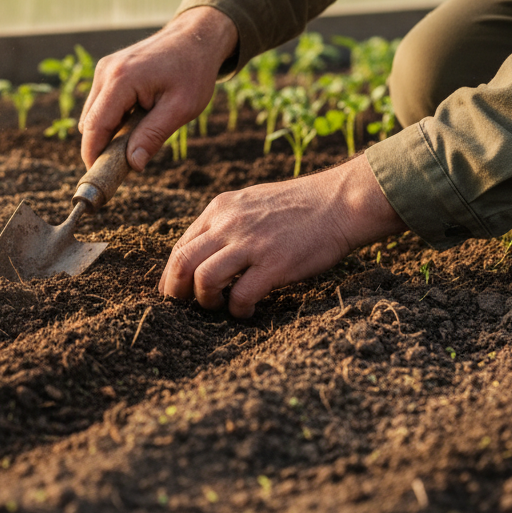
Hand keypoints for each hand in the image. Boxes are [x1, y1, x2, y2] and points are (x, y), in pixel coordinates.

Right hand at [78, 6, 237, 170]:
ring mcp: (105, 67)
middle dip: (102, 145)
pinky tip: (138, 118)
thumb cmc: (193, 70)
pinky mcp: (109, 68)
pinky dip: (113, 116)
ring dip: (109, 130)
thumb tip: (132, 165)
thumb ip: (153, 136)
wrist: (197, 36)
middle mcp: (106, 71)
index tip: (99, 179)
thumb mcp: (180, 108)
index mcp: (121, 80)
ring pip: (93, 113)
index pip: (95, 127)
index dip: (93, 155)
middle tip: (126, 164)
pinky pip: (101, 102)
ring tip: (139, 136)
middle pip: (90, 122)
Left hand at [158, 156, 405, 316]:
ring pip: (203, 279)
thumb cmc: (299, 205)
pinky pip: (240, 296)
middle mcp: (228, 223)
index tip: (173, 292)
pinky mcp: (274, 264)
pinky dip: (238, 310)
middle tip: (183, 307)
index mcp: (220, 208)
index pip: (180, 245)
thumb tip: (205, 251)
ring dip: (205, 301)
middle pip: (182, 262)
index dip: (171, 274)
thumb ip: (226, 223)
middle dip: (175, 291)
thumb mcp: (251, 202)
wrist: (339, 201)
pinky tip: (247, 311)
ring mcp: (250, 243)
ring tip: (219, 306)